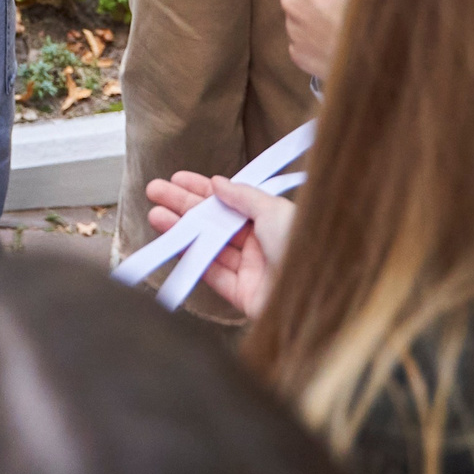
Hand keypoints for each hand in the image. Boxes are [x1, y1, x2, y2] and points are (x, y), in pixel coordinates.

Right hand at [143, 173, 292, 318]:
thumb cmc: (304, 245)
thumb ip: (244, 196)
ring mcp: (251, 269)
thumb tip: (218, 183)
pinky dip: (192, 257)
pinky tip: (173, 242)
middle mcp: (260, 243)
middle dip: (183, 205)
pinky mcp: (242, 295)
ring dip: (181, 229)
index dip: (203, 189)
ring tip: (154, 214)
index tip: (178, 178)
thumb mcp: (275, 210)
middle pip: (215, 221)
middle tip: (155, 191)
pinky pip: (212, 272)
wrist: (318, 294)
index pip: (231, 201)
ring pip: (209, 245)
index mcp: (272, 220)